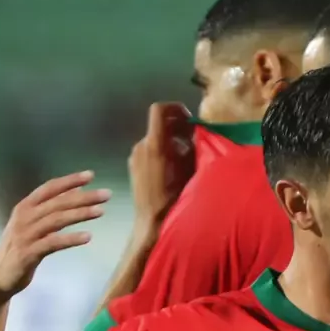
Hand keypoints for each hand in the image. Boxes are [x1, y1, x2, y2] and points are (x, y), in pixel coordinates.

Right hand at [0, 171, 108, 302]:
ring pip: (56, 220)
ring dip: (80, 214)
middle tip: (106, 194)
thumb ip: (50, 210)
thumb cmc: (20, 248)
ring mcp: (25, 235)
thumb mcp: (32, 224)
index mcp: (25, 207)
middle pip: (57, 203)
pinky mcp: (29, 253)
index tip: (90, 175)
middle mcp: (24, 217)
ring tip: (100, 211)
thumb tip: (74, 193)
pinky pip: (53, 243)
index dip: (69, 180)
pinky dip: (71, 239)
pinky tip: (88, 237)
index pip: (49, 188)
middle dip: (83, 197)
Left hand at [129, 102, 194, 229]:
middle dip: (178, 128)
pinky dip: (163, 152)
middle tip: (194, 140)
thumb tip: (196, 134)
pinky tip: (174, 168)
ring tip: (186, 158)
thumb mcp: (189, 171)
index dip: (174, 108)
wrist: (152, 222)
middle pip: (160, 125)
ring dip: (172, 142)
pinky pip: (150, 150)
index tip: (188, 117)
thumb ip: (192, 149)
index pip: (159, 110)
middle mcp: (141, 146)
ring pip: (156, 138)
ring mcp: (135, 156)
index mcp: (154, 145)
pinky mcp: (134, 165)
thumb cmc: (173, 199)